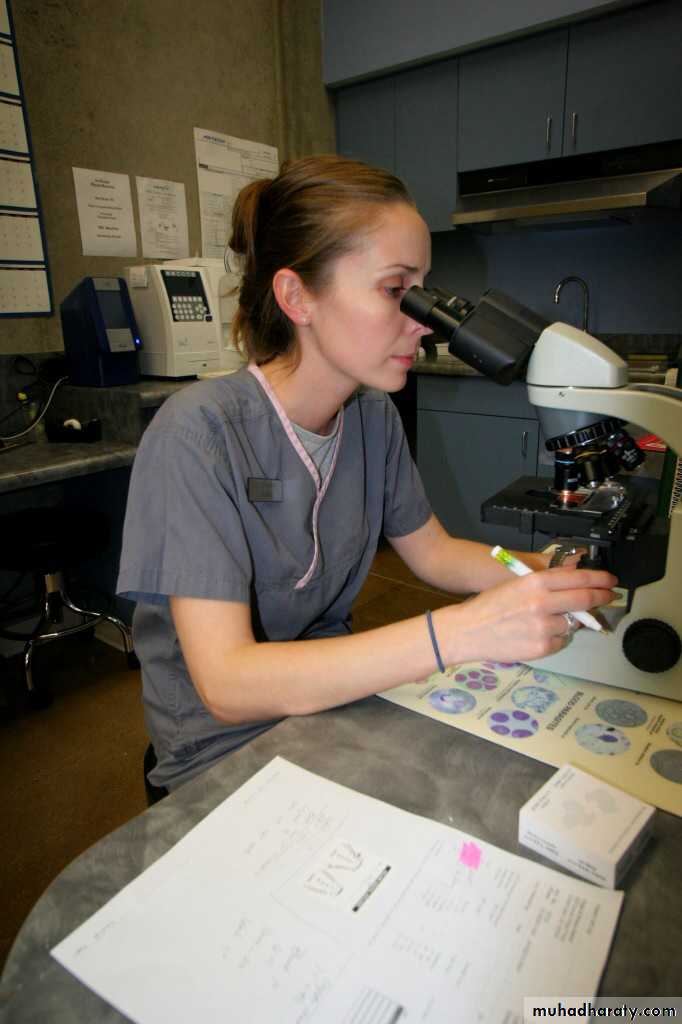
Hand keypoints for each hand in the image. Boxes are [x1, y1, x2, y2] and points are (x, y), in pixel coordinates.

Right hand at [442, 566, 617, 664]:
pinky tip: (536, 634)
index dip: (601, 579)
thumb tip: (577, 582)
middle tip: (608, 597)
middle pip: (586, 599)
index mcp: (536, 582)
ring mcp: (544, 627)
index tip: (611, 581)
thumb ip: (548, 583)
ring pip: (574, 624)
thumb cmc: (490, 606)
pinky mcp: (543, 647)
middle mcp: (543, 603)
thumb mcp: (518, 583)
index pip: (580, 578)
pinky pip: (561, 641)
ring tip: (545, 621)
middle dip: (601, 598)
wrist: (468, 631)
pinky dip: (555, 638)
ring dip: (568, 622)